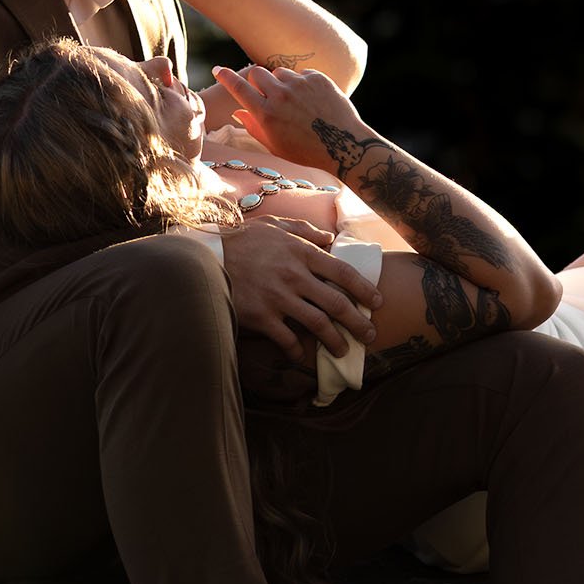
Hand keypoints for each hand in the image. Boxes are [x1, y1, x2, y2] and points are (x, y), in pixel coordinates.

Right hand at [210, 64, 373, 175]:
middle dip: (259, 82)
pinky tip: (312, 100)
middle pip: (257, 73)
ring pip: (280, 72)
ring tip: (296, 102)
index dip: (225, 77)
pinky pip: (302, 73)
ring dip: (283, 83)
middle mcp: (280, 96)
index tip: (217, 70)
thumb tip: (237, 112)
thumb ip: (254, 127)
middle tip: (269, 95)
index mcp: (266, 114)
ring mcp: (300, 85)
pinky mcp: (318, 78)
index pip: (238, 88)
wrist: (345, 146)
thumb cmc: (307, 151)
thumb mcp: (275, 146)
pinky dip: (303, 84)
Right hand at [217, 216, 384, 365]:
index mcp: (301, 252)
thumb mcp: (274, 225)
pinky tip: (304, 357)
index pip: (342, 272)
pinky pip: (286, 339)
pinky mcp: (261, 316)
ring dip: (335, 340)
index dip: (364, 288)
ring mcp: (278, 297)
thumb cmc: (241, 240)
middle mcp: (295, 276)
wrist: (205, 256)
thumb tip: (330, 237)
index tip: (377, 301)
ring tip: (343, 350)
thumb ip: (304, 230)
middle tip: (370, 334)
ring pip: (318, 324)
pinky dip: (297, 351)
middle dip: (358, 321)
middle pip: (336, 303)